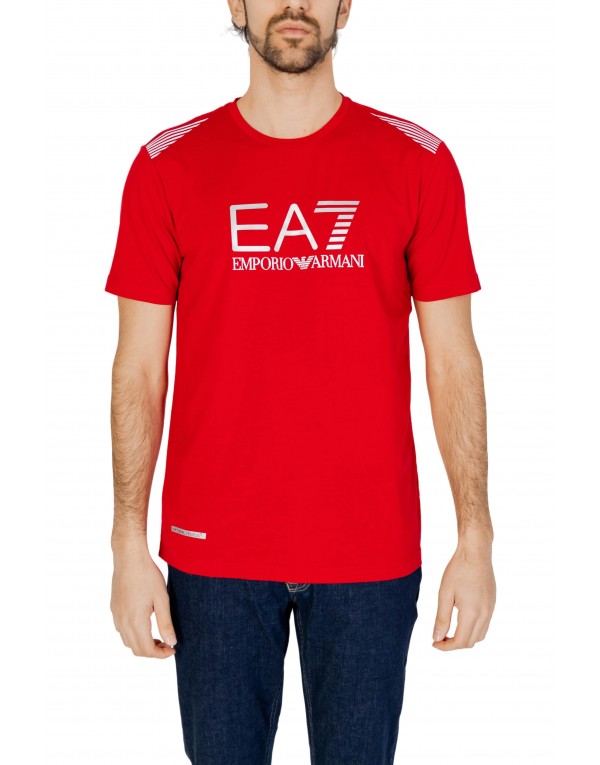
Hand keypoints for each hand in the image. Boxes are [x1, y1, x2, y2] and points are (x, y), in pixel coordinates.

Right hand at [110, 541, 176, 658]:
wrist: (129, 557)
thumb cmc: (147, 575)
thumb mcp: (162, 599)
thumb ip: (166, 623)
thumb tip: (171, 643)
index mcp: (135, 621)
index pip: (146, 650)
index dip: (161, 655)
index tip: (172, 649)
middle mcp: (122, 622)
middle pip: (136, 649)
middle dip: (153, 652)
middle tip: (168, 644)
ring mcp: (116, 616)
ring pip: (128, 641)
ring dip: (142, 644)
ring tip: (158, 635)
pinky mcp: (114, 609)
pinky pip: (122, 630)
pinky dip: (134, 635)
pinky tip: (145, 624)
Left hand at [432, 542, 495, 650]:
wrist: (476, 552)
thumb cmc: (458, 569)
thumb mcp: (445, 594)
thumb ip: (441, 618)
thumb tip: (437, 638)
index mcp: (472, 613)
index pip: (460, 641)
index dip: (446, 647)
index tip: (434, 643)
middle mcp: (485, 614)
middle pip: (471, 642)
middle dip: (455, 644)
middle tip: (439, 637)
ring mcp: (491, 609)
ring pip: (480, 635)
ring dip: (465, 637)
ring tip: (449, 630)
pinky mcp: (492, 603)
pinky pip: (485, 624)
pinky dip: (473, 628)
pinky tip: (461, 619)